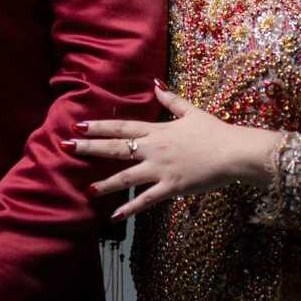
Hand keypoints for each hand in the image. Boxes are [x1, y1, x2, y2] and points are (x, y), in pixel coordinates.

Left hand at [65, 83, 283, 218]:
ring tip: (87, 190)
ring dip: (106, 183)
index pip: (122, 127)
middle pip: (117, 148)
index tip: (79, 125)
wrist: (233, 152)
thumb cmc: (215, 131)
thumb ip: (171, 100)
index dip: (99, 126)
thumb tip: (155, 85)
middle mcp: (154, 149)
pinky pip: (146, 199)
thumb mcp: (191, 111)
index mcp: (157, 130)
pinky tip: (114, 215)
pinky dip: (130, 208)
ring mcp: (161, 169)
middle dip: (90, 148)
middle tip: (67, 147)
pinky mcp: (171, 187)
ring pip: (127, 176)